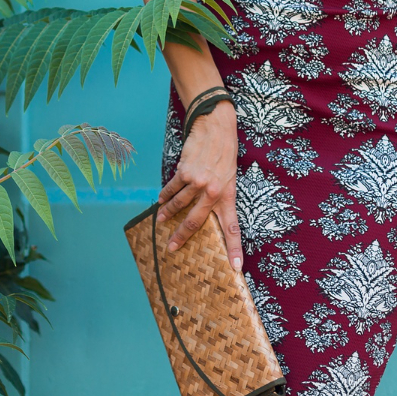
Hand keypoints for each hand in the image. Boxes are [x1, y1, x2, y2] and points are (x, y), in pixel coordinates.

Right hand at [156, 101, 242, 272]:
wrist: (216, 127)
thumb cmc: (226, 153)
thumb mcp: (230, 177)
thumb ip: (219, 196)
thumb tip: (206, 212)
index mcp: (228, 196)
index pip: (232, 228)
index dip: (235, 249)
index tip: (236, 268)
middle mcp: (213, 192)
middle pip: (195, 221)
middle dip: (182, 237)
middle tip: (172, 248)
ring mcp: (197, 182)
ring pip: (179, 205)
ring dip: (168, 214)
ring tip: (162, 220)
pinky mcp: (184, 172)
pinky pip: (172, 188)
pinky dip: (165, 195)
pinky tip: (160, 200)